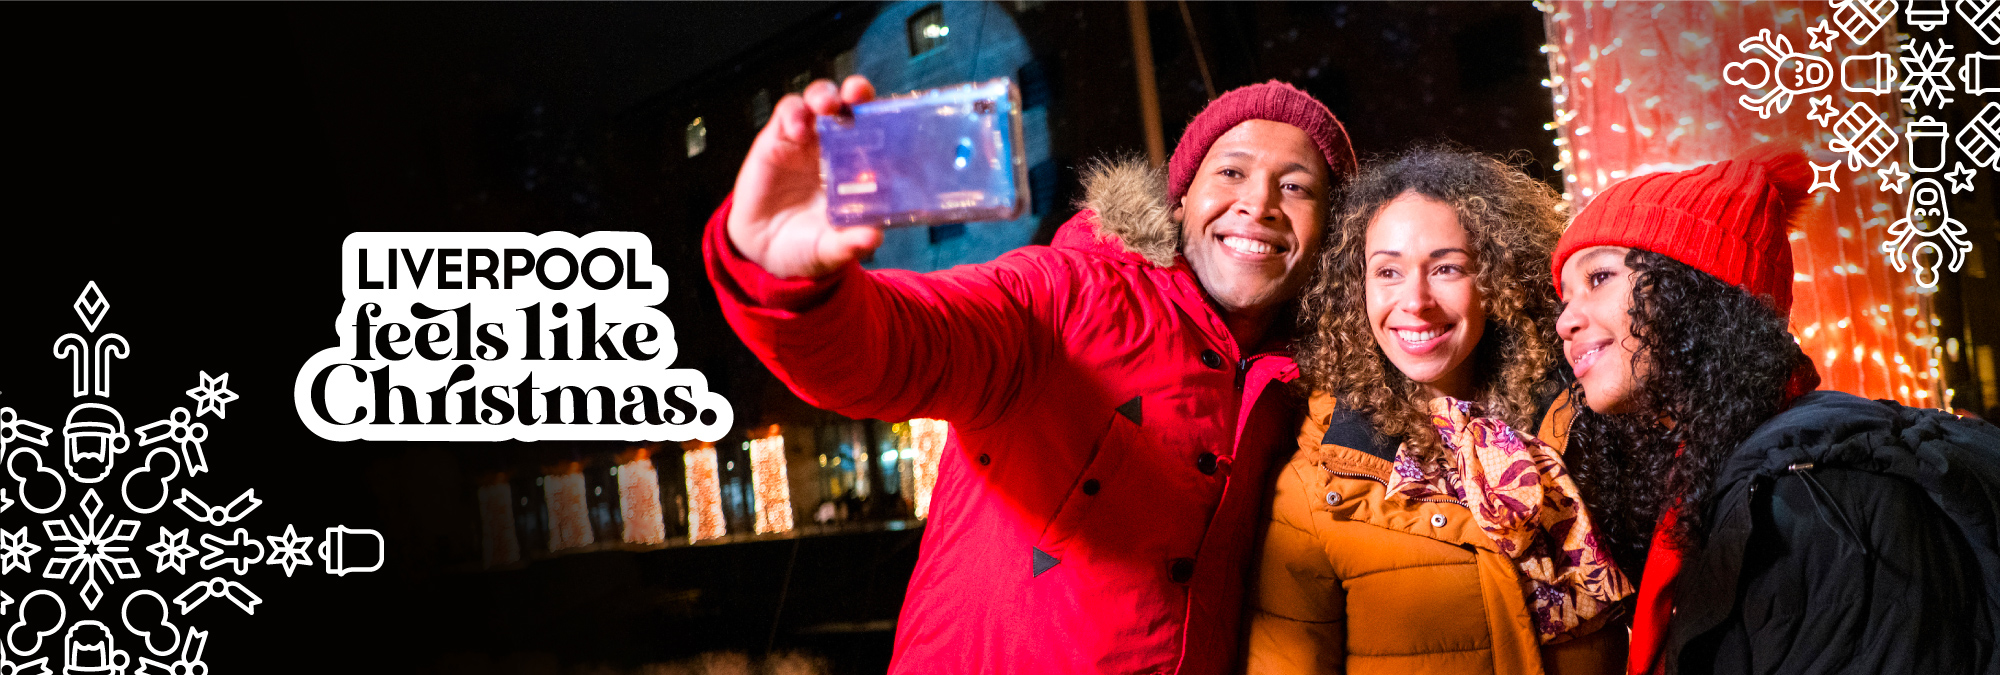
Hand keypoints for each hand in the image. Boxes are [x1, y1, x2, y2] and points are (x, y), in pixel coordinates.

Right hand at [725, 75, 882, 278]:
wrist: (764, 253)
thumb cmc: (807, 246)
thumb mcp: (830, 249)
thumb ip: (850, 243)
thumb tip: (874, 237)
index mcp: (857, 167)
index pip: (877, 130)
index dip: (884, 115)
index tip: (894, 112)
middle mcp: (834, 147)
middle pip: (848, 105)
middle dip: (855, 91)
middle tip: (857, 94)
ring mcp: (805, 140)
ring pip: (817, 100)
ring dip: (823, 96)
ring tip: (826, 107)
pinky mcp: (776, 140)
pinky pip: (786, 114)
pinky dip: (793, 114)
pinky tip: (796, 130)